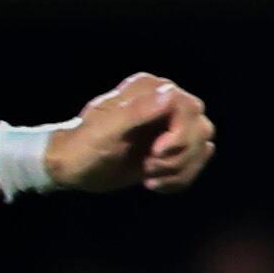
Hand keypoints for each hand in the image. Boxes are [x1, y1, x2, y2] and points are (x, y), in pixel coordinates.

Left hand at [44, 75, 215, 195]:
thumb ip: (137, 112)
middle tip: (148, 167)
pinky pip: (196, 161)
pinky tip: (155, 183)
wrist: (72, 168)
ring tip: (149, 176)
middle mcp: (166, 102)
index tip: (155, 153)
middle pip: (201, 129)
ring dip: (180, 169)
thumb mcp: (107, 131)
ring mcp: (171, 125)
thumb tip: (169, 94)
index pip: (189, 108)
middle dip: (179, 156)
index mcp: (150, 89)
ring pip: (202, 146)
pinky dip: (180, 178)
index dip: (180, 135)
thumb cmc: (83, 147)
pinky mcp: (171, 146)